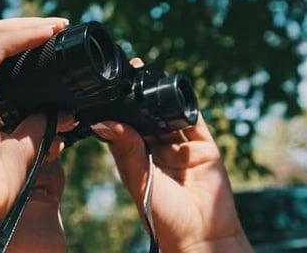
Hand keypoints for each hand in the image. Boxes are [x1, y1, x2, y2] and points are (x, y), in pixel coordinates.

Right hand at [0, 17, 71, 217]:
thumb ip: (36, 125)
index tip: (44, 46)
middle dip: (19, 29)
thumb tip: (60, 114)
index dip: (12, 48)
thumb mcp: (18, 147)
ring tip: (55, 26)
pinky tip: (49, 32)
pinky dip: (25, 34)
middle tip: (53, 29)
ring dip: (24, 26)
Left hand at [91, 60, 251, 252]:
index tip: (107, 88)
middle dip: (138, 95)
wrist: (200, 235)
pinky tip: (175, 86)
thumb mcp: (138, 178)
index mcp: (137, 158)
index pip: (126, 126)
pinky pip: (194, 120)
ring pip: (169, 114)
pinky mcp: (203, 147)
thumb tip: (103, 121)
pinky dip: (185, 103)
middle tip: (129, 71)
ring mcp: (182, 147)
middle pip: (147, 116)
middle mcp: (158, 150)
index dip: (118, 107)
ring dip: (160, 94)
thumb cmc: (162, 216)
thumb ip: (126, 148)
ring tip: (148, 73)